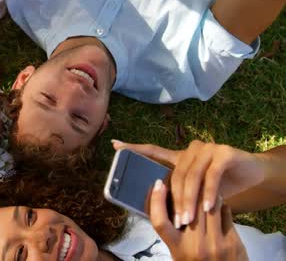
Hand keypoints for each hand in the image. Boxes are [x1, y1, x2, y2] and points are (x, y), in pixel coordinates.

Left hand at [112, 140, 264, 227]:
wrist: (253, 174)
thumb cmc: (220, 184)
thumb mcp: (197, 190)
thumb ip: (179, 192)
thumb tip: (160, 209)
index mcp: (179, 157)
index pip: (153, 151)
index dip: (134, 148)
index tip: (114, 145)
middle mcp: (190, 149)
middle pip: (176, 175)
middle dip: (176, 201)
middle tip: (178, 221)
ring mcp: (207, 149)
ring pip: (192, 177)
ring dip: (191, 200)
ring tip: (190, 219)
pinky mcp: (224, 153)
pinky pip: (212, 176)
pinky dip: (209, 194)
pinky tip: (208, 207)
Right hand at [149, 179, 247, 260]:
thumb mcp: (180, 253)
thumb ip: (176, 234)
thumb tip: (172, 206)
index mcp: (176, 248)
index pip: (160, 221)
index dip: (156, 201)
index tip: (158, 184)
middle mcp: (194, 246)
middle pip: (189, 208)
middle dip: (190, 190)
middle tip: (191, 177)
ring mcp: (214, 245)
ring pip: (209, 207)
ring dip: (209, 193)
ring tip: (207, 187)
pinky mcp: (232, 243)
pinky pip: (226, 214)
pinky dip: (223, 206)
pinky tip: (220, 204)